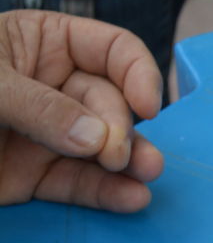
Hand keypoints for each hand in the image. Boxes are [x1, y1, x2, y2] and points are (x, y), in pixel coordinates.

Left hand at [0, 10, 163, 211]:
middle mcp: (49, 87)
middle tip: (116, 155)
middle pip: (110, 103)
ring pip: (102, 148)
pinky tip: (128, 199)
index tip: (149, 105)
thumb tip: (93, 137)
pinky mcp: (32, 177)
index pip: (110, 50)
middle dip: (121, 128)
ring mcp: (44, 135)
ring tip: (145, 176)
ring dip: (129, 163)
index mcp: (36, 43)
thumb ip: (37, 105)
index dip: (138, 73)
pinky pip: (79, 184)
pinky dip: (105, 194)